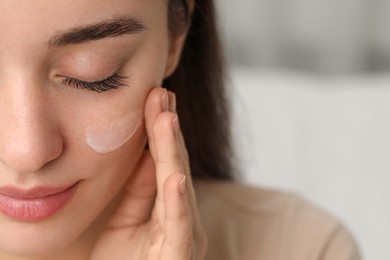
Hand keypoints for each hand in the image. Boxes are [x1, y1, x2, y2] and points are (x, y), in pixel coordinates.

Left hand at [91, 87, 207, 259]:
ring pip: (177, 186)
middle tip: (160, 94)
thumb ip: (139, 189)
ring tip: (166, 119)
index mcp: (170, 207)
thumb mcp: (126, 221)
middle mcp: (182, 217)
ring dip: (172, 152)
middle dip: (166, 130)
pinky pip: (178, 225)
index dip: (161, 130)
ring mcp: (183, 235)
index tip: (155, 98)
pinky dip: (178, 200)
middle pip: (174, 165)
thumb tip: (145, 152)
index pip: (166, 161)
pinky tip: (175, 176)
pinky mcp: (178, 255)